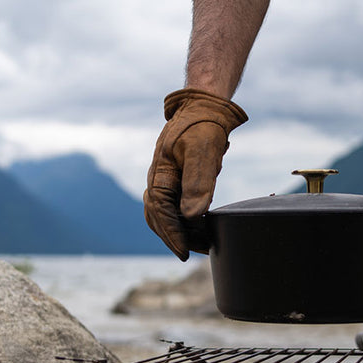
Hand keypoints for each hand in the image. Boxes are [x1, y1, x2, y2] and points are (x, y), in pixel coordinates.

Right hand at [143, 88, 247, 260]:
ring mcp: (166, 182)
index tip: (185, 252)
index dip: (172, 234)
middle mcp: (158, 180)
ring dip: (180, 232)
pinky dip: (184, 222)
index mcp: (160, 174)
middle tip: (193, 254)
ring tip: (201, 245)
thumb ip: (198, 183)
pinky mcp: (176, 182)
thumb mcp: (203, 151)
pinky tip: (200, 228)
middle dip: (175, 238)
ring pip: (165, 215)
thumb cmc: (203, 125)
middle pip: (158, 219)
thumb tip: (192, 216)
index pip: (160, 213)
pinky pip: (174, 208)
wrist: (204, 107)